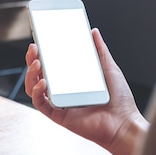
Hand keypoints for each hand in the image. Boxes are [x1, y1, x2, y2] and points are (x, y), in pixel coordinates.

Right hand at [25, 28, 148, 154]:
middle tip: (34, 49)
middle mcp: (64, 91)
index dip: (43, 53)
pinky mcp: (58, 115)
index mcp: (73, 80)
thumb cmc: (119, 100)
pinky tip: (43, 83)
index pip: (52, 65)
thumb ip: (100, 50)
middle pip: (39, 75)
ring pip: (34, 88)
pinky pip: (40, 103)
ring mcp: (60, 103)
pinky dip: (37, 92)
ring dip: (31, 74)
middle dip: (32, 60)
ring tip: (38, 63)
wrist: (124, 122)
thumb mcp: (109, 67)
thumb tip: (93, 32)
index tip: (40, 41)